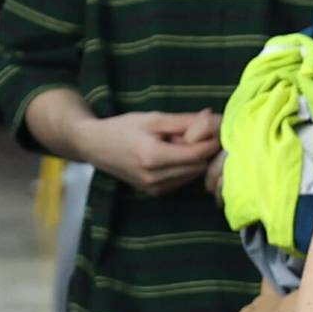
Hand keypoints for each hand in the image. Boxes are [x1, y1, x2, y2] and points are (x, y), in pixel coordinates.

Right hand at [80, 109, 220, 196]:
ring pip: (192, 176)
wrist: (95, 146)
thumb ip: (183, 121)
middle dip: (204, 151)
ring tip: (184, 145)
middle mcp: (155, 178)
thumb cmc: (122, 128)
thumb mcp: (152, 119)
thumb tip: (212, 118)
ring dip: (195, 161)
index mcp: (153, 156)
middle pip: (198, 167)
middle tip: (202, 135)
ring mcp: (154, 188)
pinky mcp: (154, 193)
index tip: (217, 130)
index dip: (211, 142)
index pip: (196, 154)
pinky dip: (185, 169)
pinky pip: (181, 181)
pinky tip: (175, 156)